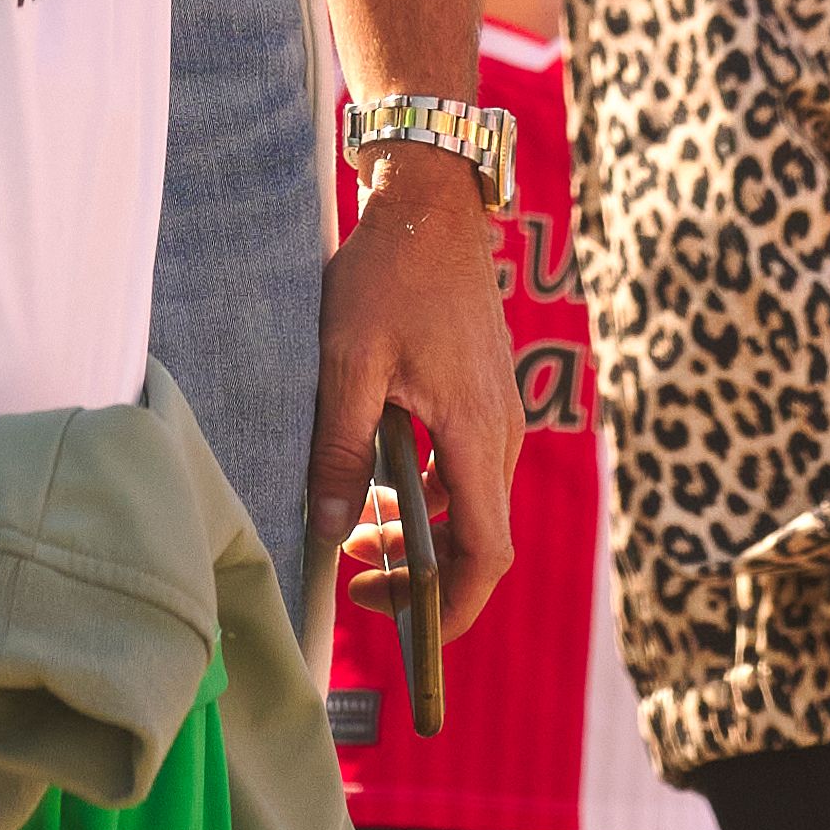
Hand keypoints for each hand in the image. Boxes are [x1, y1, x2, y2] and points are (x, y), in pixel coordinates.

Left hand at [307, 153, 526, 641]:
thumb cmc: (390, 272)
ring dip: (418, 532)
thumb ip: (342, 451)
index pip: (486, 551)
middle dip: (421, 573)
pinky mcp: (484, 398)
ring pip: (469, 505)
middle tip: (354, 579)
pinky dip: (425, 494)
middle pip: (479, 539)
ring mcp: (497, 414)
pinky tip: (378, 481)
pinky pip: (464, 470)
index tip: (404, 627)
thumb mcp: (349, 361)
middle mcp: (499, 431)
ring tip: (354, 532)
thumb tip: (331, 532)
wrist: (431, 203)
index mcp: (475, 431)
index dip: (451, 607)